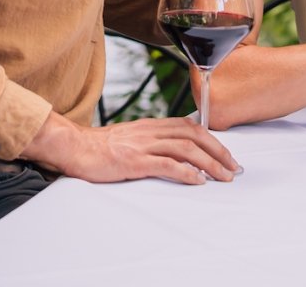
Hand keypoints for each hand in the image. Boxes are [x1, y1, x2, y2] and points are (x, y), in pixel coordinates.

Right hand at [22, 112, 241, 184]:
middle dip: (218, 151)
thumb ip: (151, 140)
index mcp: (151, 125)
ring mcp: (142, 145)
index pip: (190, 126)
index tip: (226, 155)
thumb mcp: (130, 138)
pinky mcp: (133, 161)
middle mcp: (150, 131)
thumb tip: (174, 150)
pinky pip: (166, 164)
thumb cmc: (99, 147)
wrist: (73, 147)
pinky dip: (186, 172)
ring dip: (209, 163)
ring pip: (186, 148)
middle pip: (194, 135)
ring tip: (222, 177)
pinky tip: (197, 181)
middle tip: (232, 168)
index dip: (212, 139)